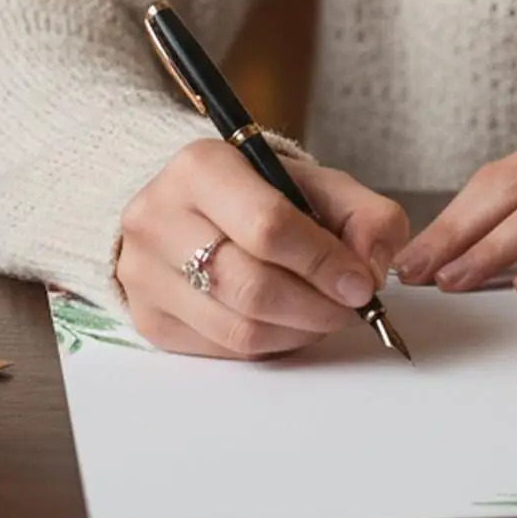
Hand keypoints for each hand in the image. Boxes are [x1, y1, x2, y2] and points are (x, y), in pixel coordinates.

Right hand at [116, 138, 409, 357]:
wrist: (196, 206)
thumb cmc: (265, 193)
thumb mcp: (320, 185)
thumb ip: (366, 216)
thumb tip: (373, 269)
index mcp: (202, 167)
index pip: (269, 226)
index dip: (324, 262)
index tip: (362, 284)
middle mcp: (159, 217)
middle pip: (252, 286)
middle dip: (317, 306)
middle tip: (351, 308)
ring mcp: (144, 272)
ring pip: (238, 328)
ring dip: (299, 331)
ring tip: (324, 314)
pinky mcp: (147, 318)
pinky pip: (223, 350)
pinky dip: (270, 344)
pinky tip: (289, 322)